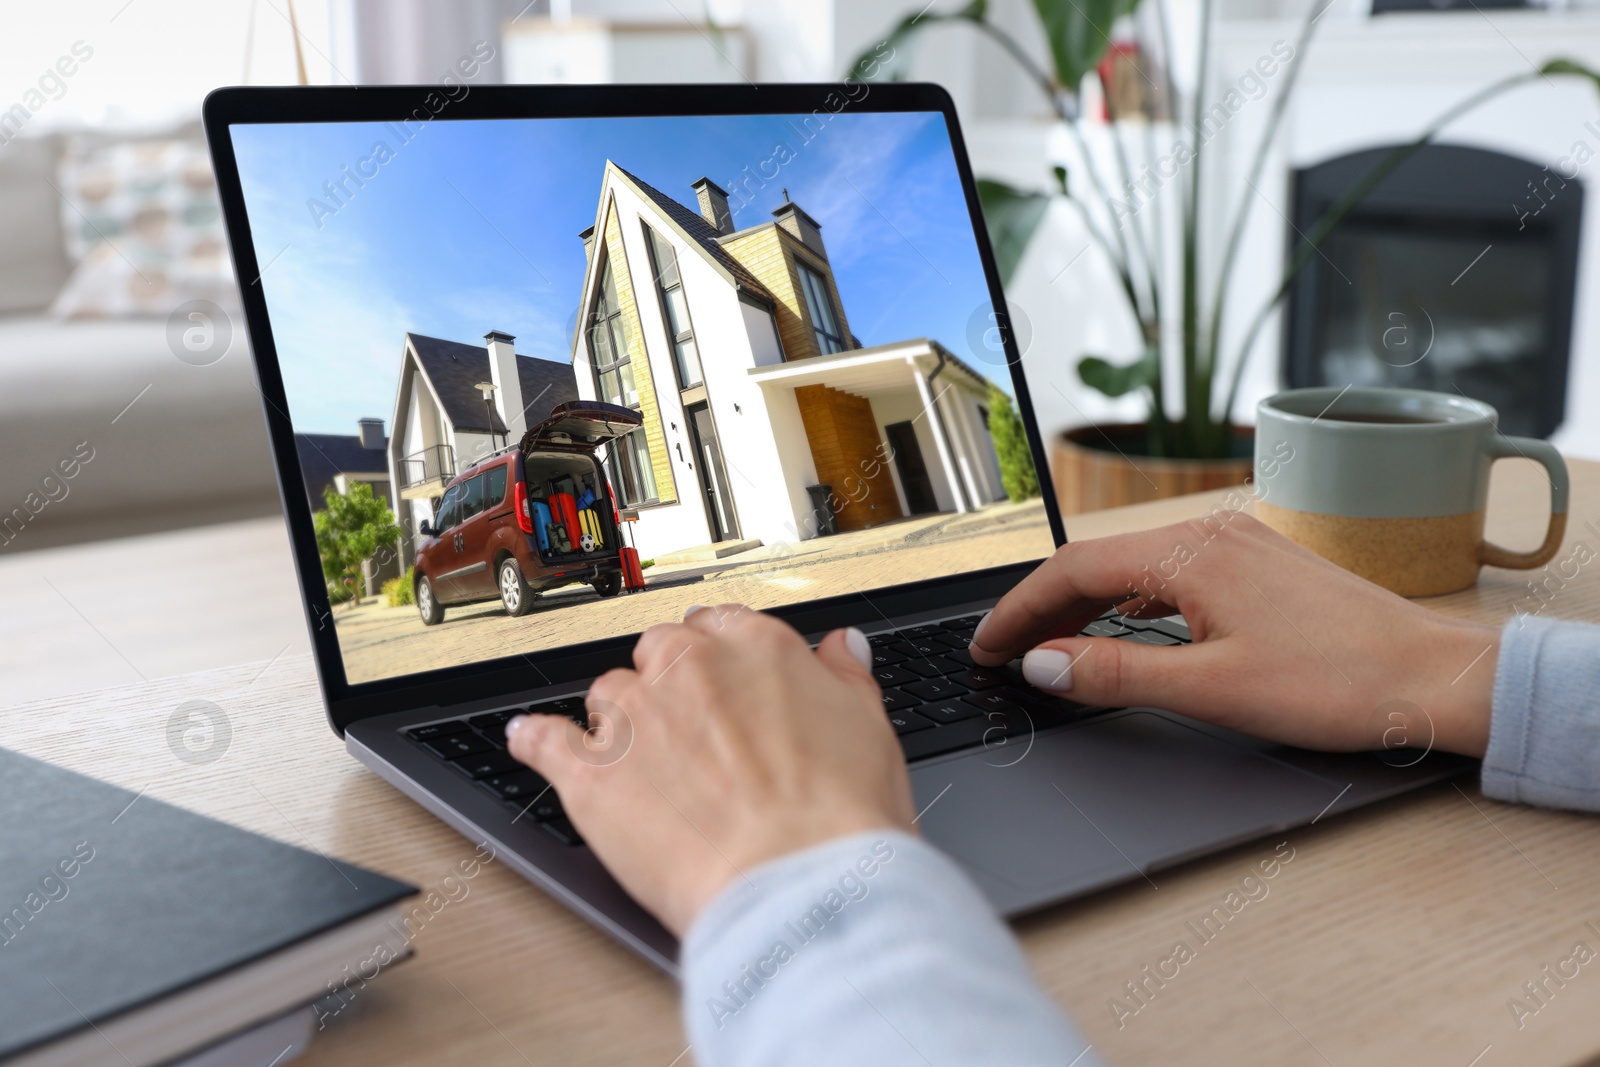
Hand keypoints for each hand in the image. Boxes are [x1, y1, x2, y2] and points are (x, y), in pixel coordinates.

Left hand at [506, 605, 915, 937]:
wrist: (798, 887)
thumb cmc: (840, 822)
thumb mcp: (870, 731)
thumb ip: (844, 678)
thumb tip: (842, 647)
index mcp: (756, 648)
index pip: (718, 627)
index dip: (718, 661)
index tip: (721, 687)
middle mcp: (689, 666)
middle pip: (658, 654)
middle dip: (669, 688)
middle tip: (691, 739)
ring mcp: (633, 715)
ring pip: (608, 695)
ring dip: (619, 723)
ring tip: (641, 769)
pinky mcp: (589, 771)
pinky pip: (544, 740)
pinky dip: (537, 741)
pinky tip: (533, 743)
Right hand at [970, 513, 1498, 756]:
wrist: (1434, 678)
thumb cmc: (1338, 683)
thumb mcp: (1212, 688)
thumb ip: (1115, 674)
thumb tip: (1043, 663)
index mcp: (1190, 552)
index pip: (1072, 571)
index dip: (1019, 611)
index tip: (987, 647)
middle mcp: (1210, 532)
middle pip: (1096, 562)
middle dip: (1042, 606)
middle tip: (1003, 650)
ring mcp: (1237, 544)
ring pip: (1133, 567)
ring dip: (1084, 603)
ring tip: (1051, 643)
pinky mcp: (1258, 564)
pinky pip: (1169, 573)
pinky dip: (1128, 602)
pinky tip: (1123, 627)